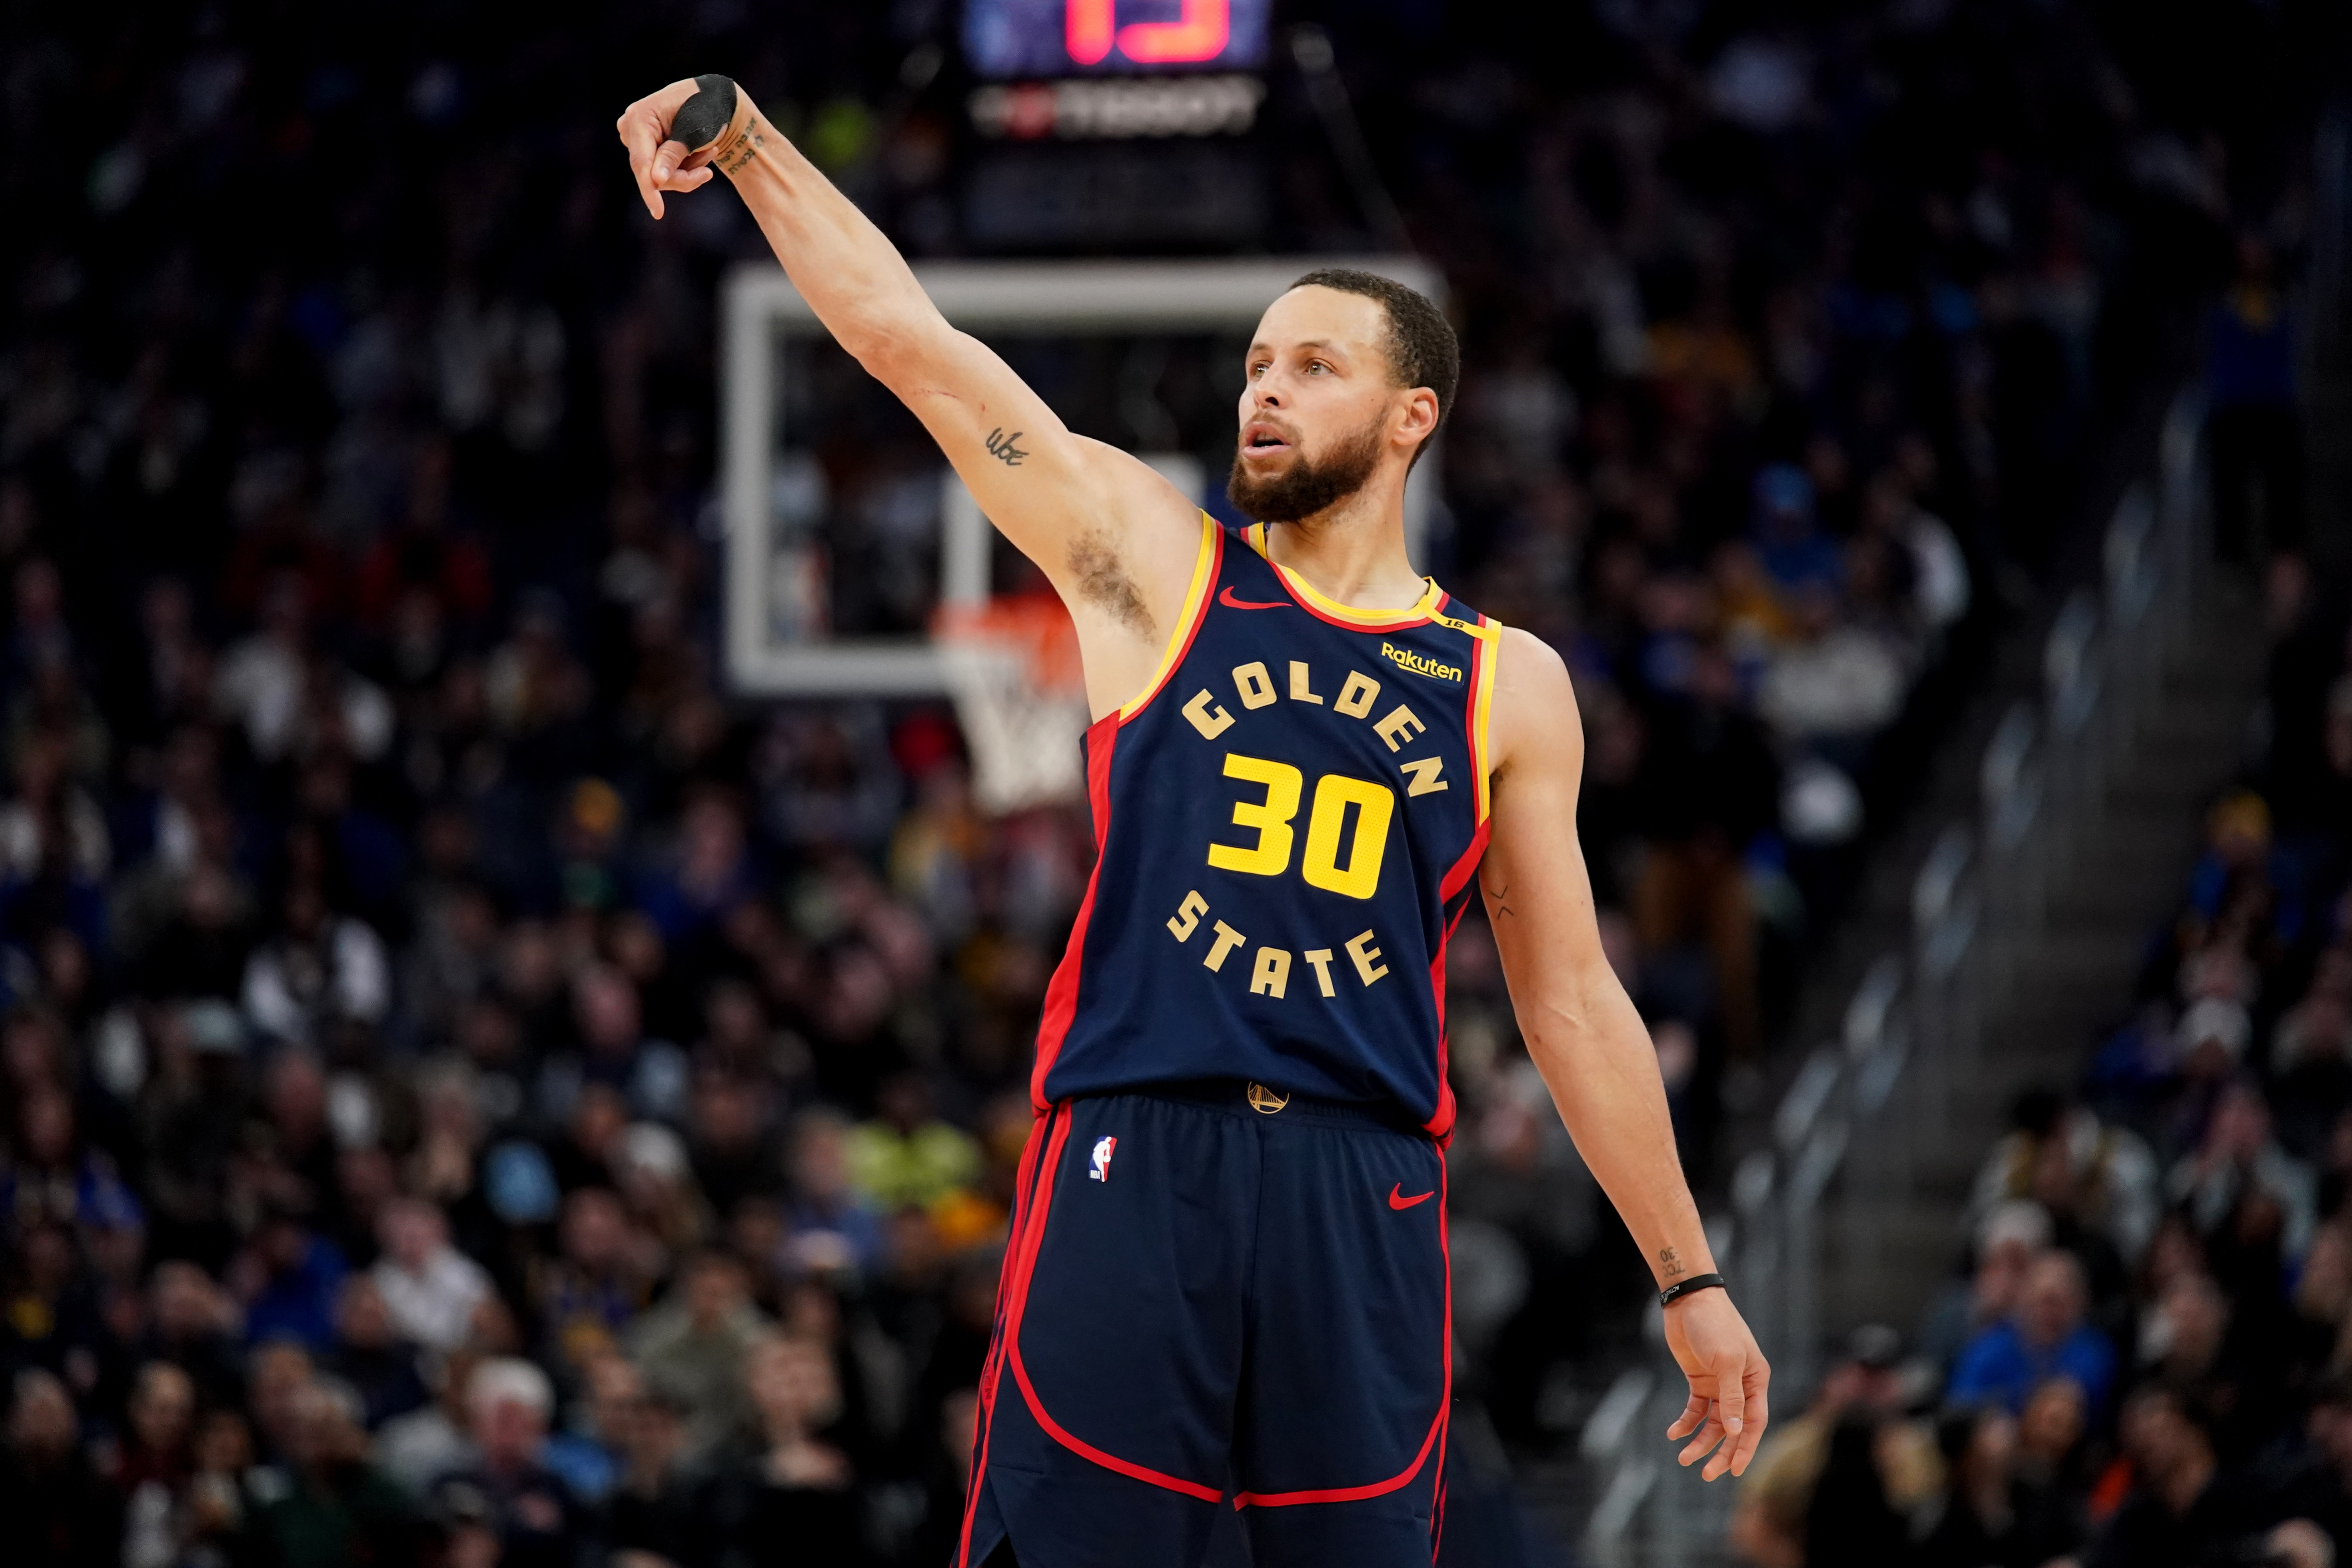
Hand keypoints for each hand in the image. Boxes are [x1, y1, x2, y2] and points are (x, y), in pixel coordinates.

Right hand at [614, 79, 725, 219]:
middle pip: (651, 173)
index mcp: (639, 118)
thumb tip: (656, 180)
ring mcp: (636, 139)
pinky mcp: (646, 148)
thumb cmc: (706, 109)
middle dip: (682, 176)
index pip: (641, 162)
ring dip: (687, 171)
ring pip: (659, 176)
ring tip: (708, 152)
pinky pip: (663, 172)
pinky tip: (700, 153)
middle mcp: (631, 128)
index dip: (649, 189)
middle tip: (708, 172)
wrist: (714, 99)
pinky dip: (684, 168)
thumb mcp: (694, 132)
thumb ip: (673, 155)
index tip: (658, 212)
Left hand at [1663, 1287, 1769, 1479]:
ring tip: (1684, 1458)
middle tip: (1705, 1474)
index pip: (1754, 1422)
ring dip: (1700, 1441)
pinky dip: (1685, 1423)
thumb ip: (1732, 1396)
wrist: (1688, 1300)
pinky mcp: (1699, 1380)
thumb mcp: (1726, 1360)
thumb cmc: (1714, 1325)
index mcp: (1756, 1381)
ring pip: (1712, 1423)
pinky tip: (1674, 1433)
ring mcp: (1719, 1384)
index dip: (1745, 1448)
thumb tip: (1736, 1431)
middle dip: (1721, 1452)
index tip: (1735, 1471)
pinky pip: (1695, 1409)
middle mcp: (1740, 1386)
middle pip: (1733, 1428)